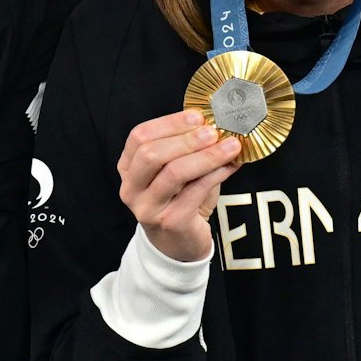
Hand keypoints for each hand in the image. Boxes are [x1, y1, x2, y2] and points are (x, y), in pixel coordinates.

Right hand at [119, 110, 242, 261]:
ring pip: (173, 173)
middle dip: (185, 139)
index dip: (168, 123)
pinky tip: (231, 166)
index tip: (197, 116)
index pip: (139, 137)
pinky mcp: (170, 222)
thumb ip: (189, 151)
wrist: (178, 244)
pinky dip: (216, 175)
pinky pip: (195, 192)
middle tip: (213, 131)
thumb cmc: (180, 201)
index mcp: (128, 169)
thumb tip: (219, 126)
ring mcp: (147, 207)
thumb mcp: (178, 172)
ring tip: (229, 146)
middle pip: (150, 154)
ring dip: (205, 156)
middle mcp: (131, 188)